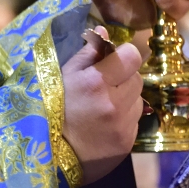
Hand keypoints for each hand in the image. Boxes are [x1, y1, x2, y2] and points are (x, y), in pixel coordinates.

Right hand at [62, 27, 144, 183]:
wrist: (50, 156)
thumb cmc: (53, 109)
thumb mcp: (64, 76)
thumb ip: (88, 52)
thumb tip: (104, 31)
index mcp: (97, 82)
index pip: (132, 56)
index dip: (124, 55)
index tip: (114, 60)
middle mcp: (115, 103)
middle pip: (137, 78)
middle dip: (124, 77)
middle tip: (104, 85)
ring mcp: (123, 126)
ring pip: (138, 99)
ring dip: (126, 98)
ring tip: (104, 105)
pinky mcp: (128, 143)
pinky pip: (135, 120)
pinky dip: (125, 118)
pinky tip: (106, 122)